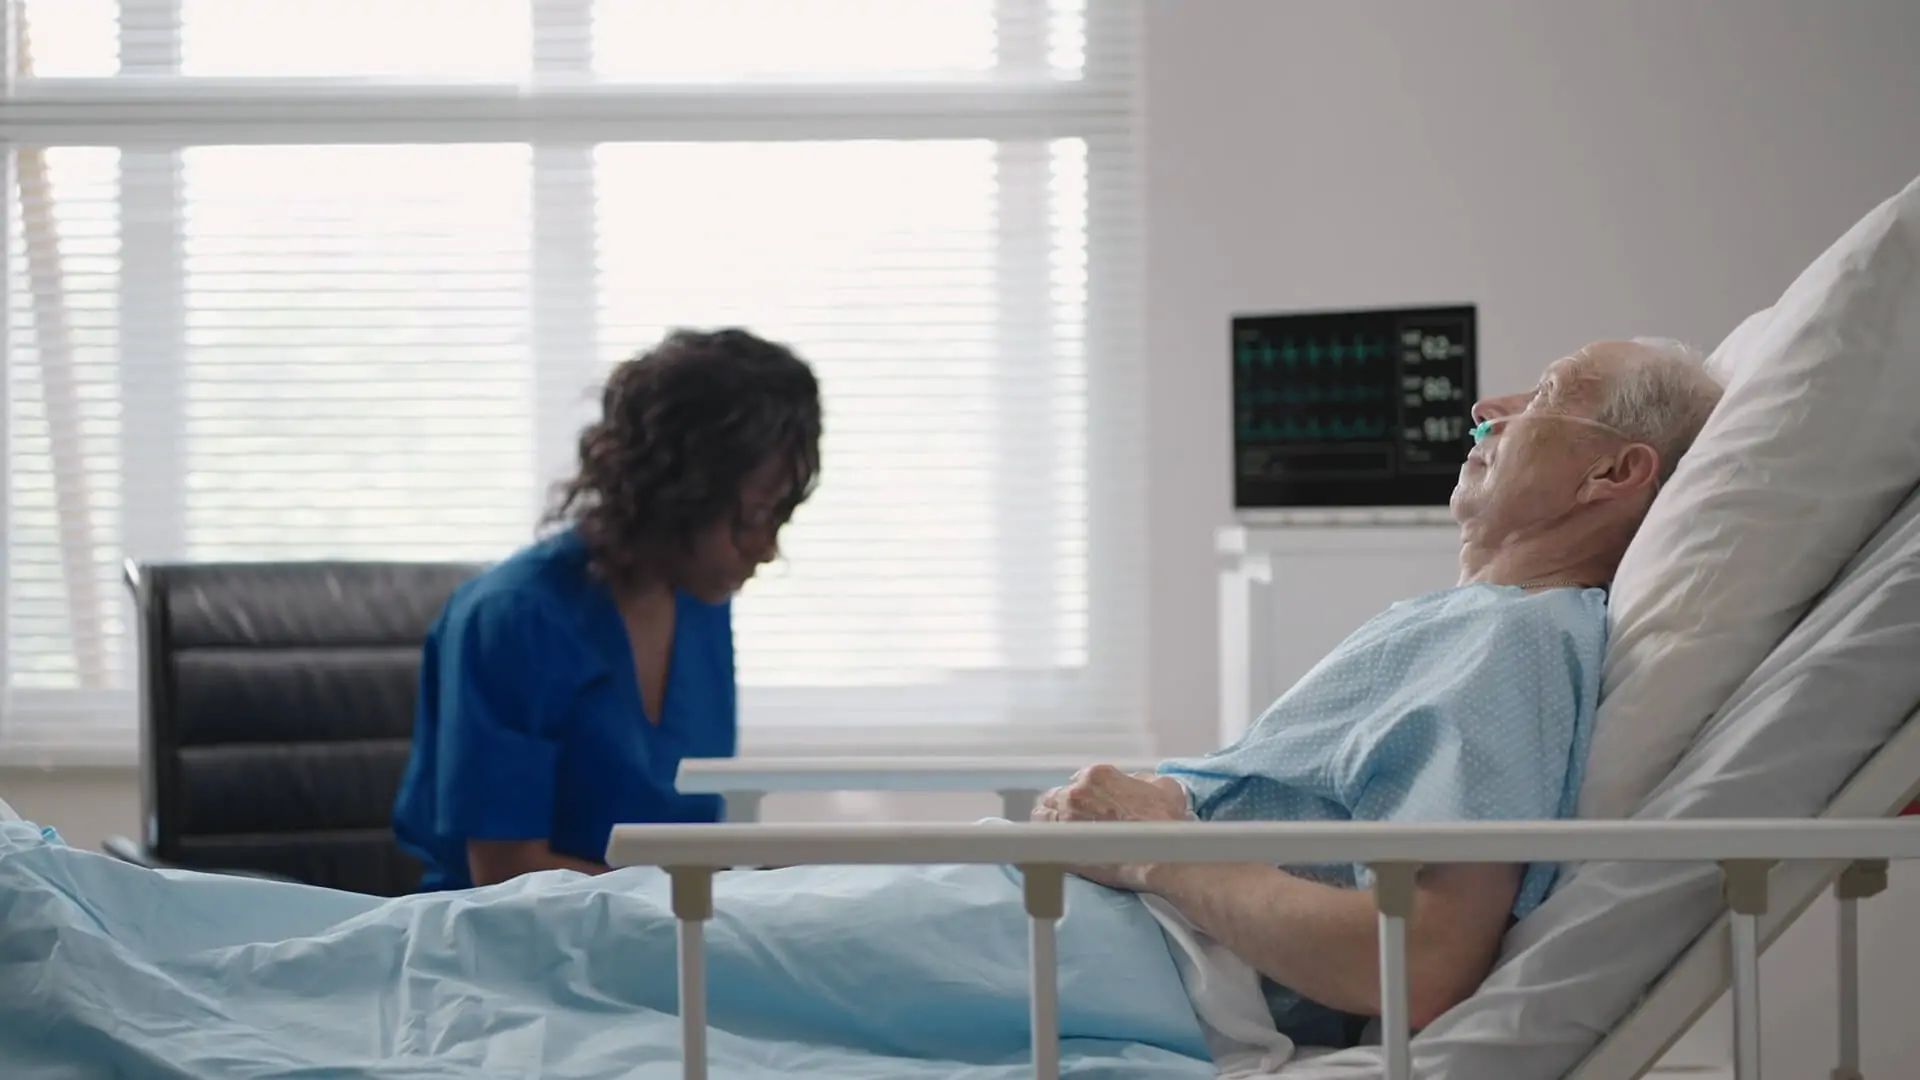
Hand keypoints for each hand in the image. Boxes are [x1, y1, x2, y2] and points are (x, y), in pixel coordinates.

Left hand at [1031, 765, 1189, 891]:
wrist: (1162, 858)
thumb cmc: (1167, 824)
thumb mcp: (1164, 786)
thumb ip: (1141, 779)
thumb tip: (1132, 781)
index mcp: (1098, 775)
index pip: (1079, 779)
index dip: (1085, 793)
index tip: (1091, 806)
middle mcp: (1077, 792)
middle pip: (1058, 795)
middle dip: (1066, 806)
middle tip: (1078, 821)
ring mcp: (1066, 818)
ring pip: (1043, 813)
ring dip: (1050, 820)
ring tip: (1060, 832)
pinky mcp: (1062, 845)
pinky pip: (1038, 837)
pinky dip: (1042, 838)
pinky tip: (1050, 844)